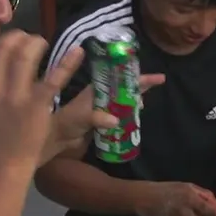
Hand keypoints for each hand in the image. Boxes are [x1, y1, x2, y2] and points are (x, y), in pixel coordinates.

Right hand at [0, 31, 81, 172]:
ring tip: (43, 44)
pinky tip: (78, 52)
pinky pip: (54, 77)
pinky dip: (68, 62)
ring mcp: (14, 95)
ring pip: (25, 55)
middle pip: (5, 47)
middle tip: (30, 39)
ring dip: (36, 43)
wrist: (1, 163)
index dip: (1, 40)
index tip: (11, 40)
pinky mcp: (37, 104)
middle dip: (19, 36)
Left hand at [45, 72, 165, 165]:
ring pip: (124, 101)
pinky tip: (136, 117)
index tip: (157, 76)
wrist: (56, 140)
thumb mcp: (81, 117)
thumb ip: (97, 117)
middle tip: (159, 81)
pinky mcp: (104, 122)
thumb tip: (115, 120)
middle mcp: (102, 97)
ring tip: (145, 103)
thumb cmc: (65, 123)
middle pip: (126, 87)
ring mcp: (104, 109)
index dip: (138, 76)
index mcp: (97, 90)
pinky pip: (121, 116)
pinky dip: (130, 115)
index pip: (120, 79)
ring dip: (135, 100)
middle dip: (141, 84)